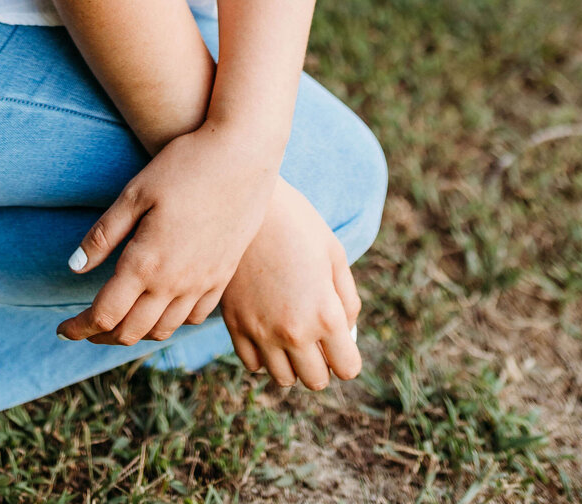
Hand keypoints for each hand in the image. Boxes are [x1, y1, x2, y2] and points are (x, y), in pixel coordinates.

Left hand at [55, 121, 278, 347]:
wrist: (243, 155)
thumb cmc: (184, 165)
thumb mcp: (135, 193)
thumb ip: (103, 235)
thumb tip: (74, 268)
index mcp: (146, 263)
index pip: (105, 315)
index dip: (79, 328)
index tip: (63, 329)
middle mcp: (175, 283)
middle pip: (131, 331)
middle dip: (102, 335)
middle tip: (85, 328)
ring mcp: (203, 283)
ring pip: (163, 329)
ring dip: (136, 332)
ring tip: (119, 320)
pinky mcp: (223, 276)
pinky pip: (193, 317)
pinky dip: (170, 321)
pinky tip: (160, 306)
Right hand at [220, 178, 360, 389]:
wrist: (246, 201)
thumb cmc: (297, 222)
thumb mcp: (334, 254)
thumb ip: (347, 299)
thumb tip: (346, 332)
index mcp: (325, 315)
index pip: (347, 369)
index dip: (348, 357)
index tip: (341, 342)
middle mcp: (293, 331)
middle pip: (316, 380)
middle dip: (323, 364)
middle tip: (318, 338)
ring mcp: (260, 331)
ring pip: (282, 378)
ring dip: (292, 363)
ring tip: (292, 334)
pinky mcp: (234, 323)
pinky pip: (252, 364)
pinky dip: (263, 356)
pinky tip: (268, 330)